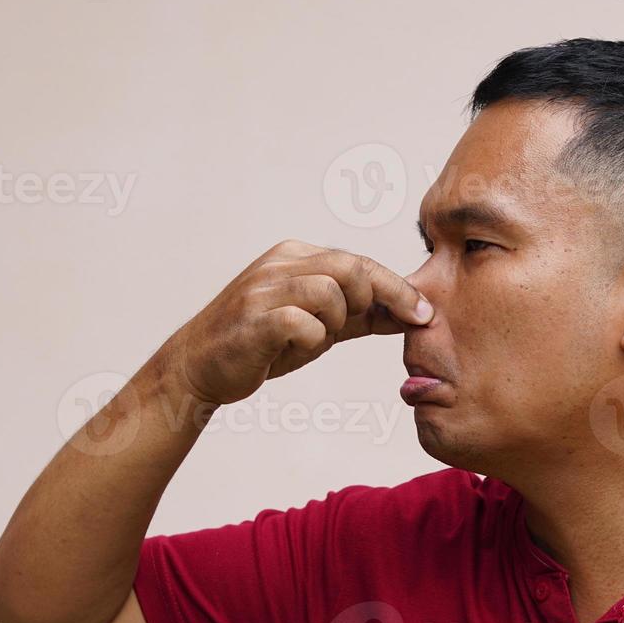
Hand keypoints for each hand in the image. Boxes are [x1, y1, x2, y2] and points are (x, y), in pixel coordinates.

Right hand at [163, 240, 432, 406]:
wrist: (199, 366)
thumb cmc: (262, 344)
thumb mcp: (317, 324)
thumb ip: (359, 315)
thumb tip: (412, 314)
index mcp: (296, 256)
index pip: (361, 261)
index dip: (397, 288)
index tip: (424, 313)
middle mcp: (281, 263)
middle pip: (353, 268)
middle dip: (377, 300)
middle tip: (375, 325)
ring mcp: (265, 288)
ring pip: (332, 293)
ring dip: (337, 323)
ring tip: (317, 339)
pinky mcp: (254, 319)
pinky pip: (304, 324)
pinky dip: (311, 341)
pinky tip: (295, 349)